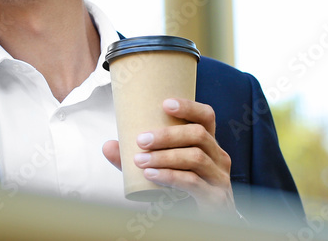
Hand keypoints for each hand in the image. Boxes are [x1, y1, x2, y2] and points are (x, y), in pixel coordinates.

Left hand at [102, 98, 235, 212]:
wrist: (203, 223)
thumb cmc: (183, 193)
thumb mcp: (163, 171)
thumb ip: (137, 160)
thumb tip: (107, 146)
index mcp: (209, 145)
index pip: (206, 117)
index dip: (189, 107)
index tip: (164, 104)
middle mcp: (219, 157)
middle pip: (198, 135)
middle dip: (168, 135)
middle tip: (141, 140)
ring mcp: (219, 178)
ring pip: (195, 157)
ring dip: (165, 156)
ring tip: (140, 160)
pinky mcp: (216, 198)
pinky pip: (193, 182)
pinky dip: (170, 176)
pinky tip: (152, 175)